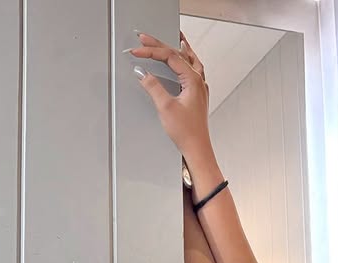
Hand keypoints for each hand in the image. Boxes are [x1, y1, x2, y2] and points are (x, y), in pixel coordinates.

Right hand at [128, 30, 209, 158]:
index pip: (170, 56)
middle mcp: (199, 81)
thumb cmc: (187, 133)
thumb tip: (142, 73)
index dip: (152, 51)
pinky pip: (194, 70)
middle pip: (179, 55)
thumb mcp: (166, 107)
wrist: (197, 149)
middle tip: (145, 38)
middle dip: (160, 45)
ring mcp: (199, 88)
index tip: (138, 50)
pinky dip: (187, 61)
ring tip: (174, 37)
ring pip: (190, 60)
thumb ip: (153, 87)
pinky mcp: (197, 96)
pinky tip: (185, 61)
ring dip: (179, 48)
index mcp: (193, 80)